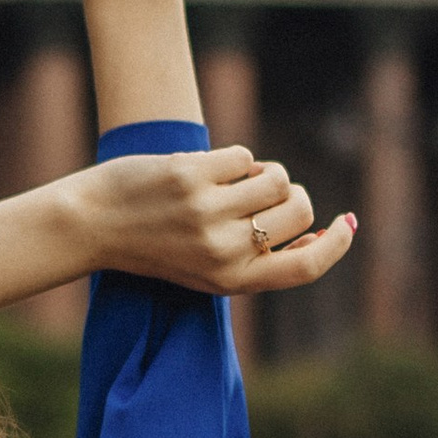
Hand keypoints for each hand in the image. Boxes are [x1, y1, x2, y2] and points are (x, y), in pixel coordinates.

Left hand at [82, 146, 353, 297]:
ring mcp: (210, 212)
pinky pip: (243, 156)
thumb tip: (316, 232)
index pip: (305, 268)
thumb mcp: (205, 268)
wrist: (89, 225)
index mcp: (232, 281)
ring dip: (261, 172)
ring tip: (228, 181)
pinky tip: (202, 170)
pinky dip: (232, 159)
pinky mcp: (193, 176)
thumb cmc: (152, 245)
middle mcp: (225, 250)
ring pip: (276, 177)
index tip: (348, 224)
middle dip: (290, 195)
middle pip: (300, 209)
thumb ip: (256, 255)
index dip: (335, 245)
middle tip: (259, 193)